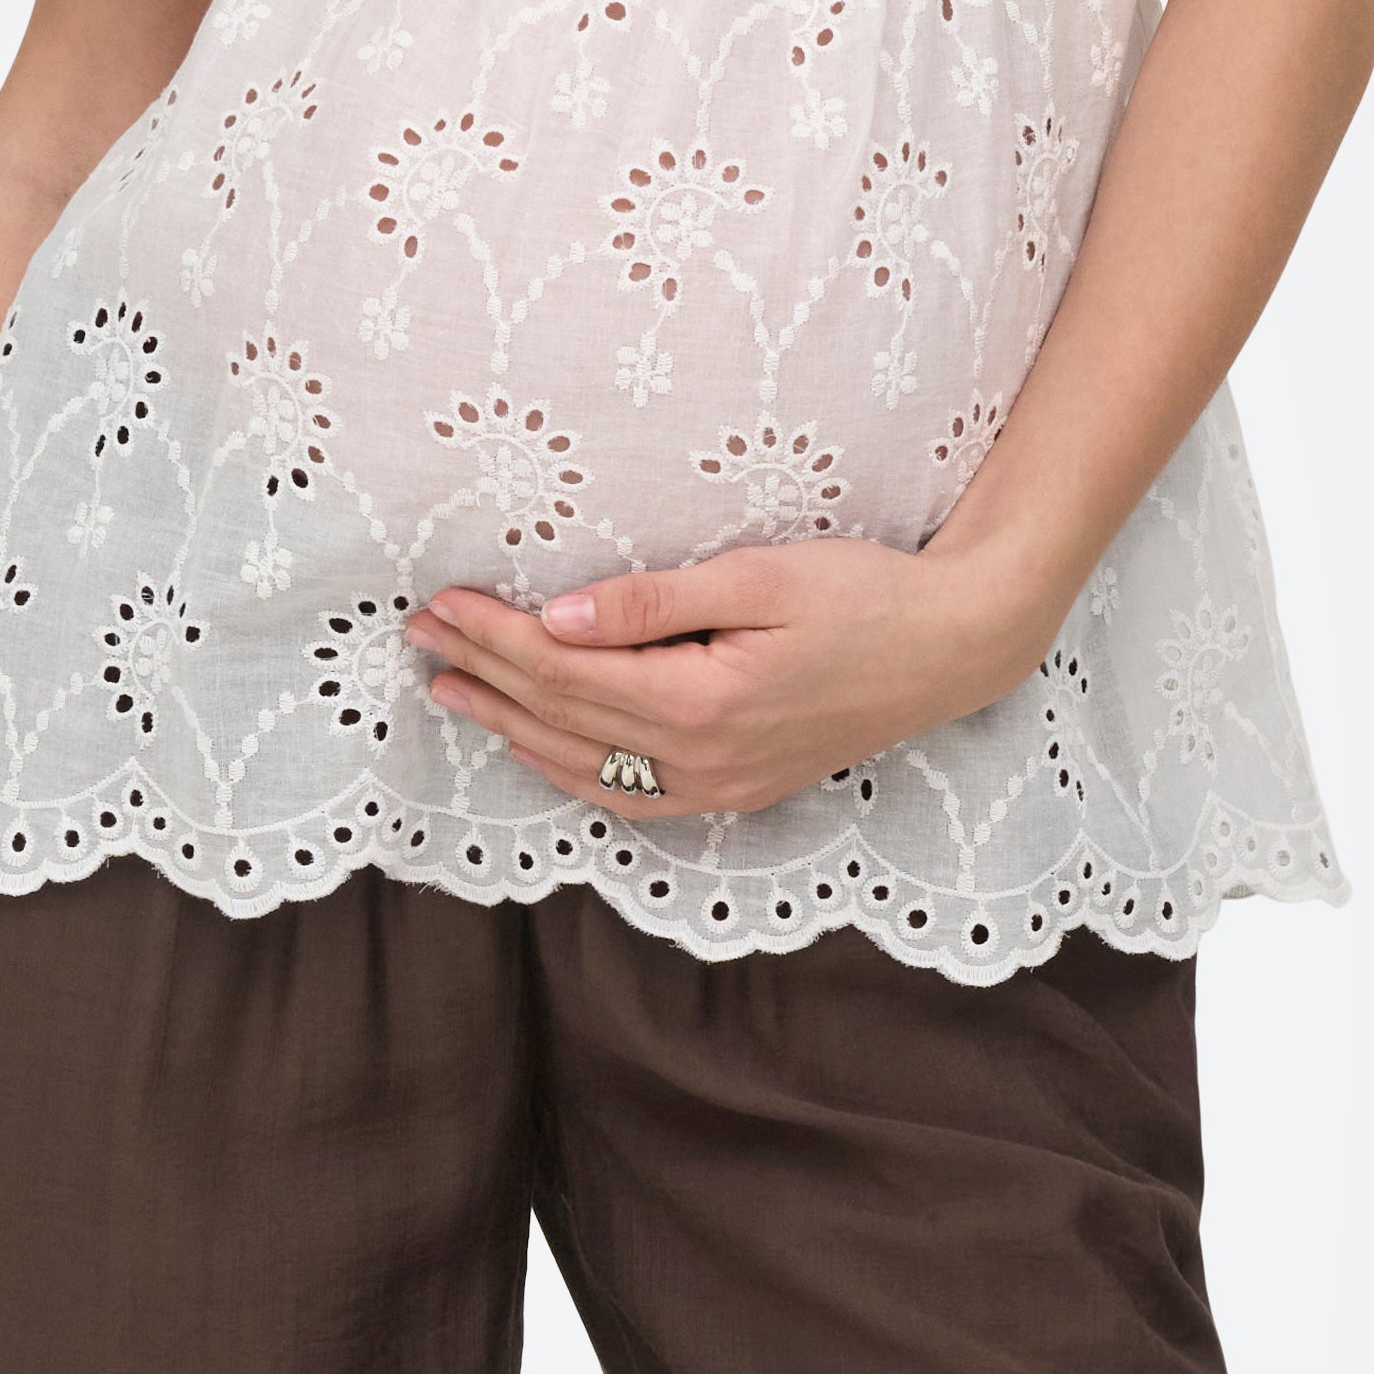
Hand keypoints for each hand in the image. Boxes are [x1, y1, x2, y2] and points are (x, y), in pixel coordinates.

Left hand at [406, 533, 1052, 816]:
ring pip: (584, 768)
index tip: (441, 602)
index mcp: (700, 702)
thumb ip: (653, 603)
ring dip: (511, 728)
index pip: (564, 670)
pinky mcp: (736, 790)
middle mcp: (701, 760)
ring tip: (453, 691)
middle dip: (484, 675)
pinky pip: (629, 796)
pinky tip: (537, 748)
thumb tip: (559, 618)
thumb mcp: (760, 577)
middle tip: (420, 639)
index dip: (494, 636)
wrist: (953, 648)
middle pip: (561, 719)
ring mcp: (719, 786)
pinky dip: (570, 772)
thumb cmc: (865, 595)